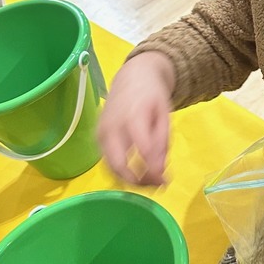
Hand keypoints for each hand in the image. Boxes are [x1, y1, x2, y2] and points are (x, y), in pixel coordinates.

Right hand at [97, 51, 175, 185]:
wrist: (132, 77)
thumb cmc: (152, 96)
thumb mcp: (165, 116)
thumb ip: (162, 143)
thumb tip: (160, 173)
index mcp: (133, 116)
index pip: (142, 149)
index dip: (153, 170)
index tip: (165, 181)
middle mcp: (112, 126)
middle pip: (119, 164)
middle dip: (139, 181)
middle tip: (157, 186)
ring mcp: (101, 133)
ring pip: (111, 168)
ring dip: (131, 181)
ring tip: (151, 182)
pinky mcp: (97, 138)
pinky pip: (108, 162)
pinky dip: (122, 173)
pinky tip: (139, 173)